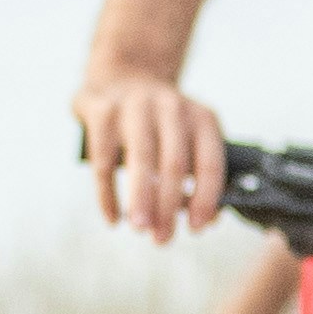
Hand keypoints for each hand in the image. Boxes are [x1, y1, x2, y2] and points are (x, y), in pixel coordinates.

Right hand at [74, 65, 227, 238]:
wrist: (124, 74)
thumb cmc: (162, 122)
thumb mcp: (188, 135)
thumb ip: (197, 173)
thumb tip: (207, 221)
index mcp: (202, 117)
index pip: (210, 162)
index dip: (206, 198)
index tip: (197, 228)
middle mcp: (172, 107)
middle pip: (175, 165)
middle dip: (169, 207)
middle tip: (163, 239)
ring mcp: (135, 106)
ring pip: (141, 161)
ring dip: (141, 201)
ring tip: (140, 229)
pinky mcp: (101, 110)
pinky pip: (103, 160)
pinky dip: (108, 194)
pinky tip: (113, 218)